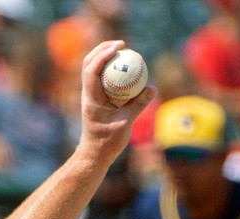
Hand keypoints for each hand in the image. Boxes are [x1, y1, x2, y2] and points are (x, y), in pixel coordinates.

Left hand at [78, 41, 156, 165]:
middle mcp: (87, 94)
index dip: (102, 56)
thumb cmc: (107, 142)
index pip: (91, 72)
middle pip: (88, 64)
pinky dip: (111, 69)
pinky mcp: (96, 98)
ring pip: (93, 69)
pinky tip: (125, 66)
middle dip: (102, 49)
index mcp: (91, 100)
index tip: (118, 47)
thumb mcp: (125, 124)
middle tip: (121, 43)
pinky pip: (102, 78)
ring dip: (104, 56)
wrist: (94, 153)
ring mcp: (90, 95)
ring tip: (122, 48)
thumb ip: (138, 105)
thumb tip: (152, 88)